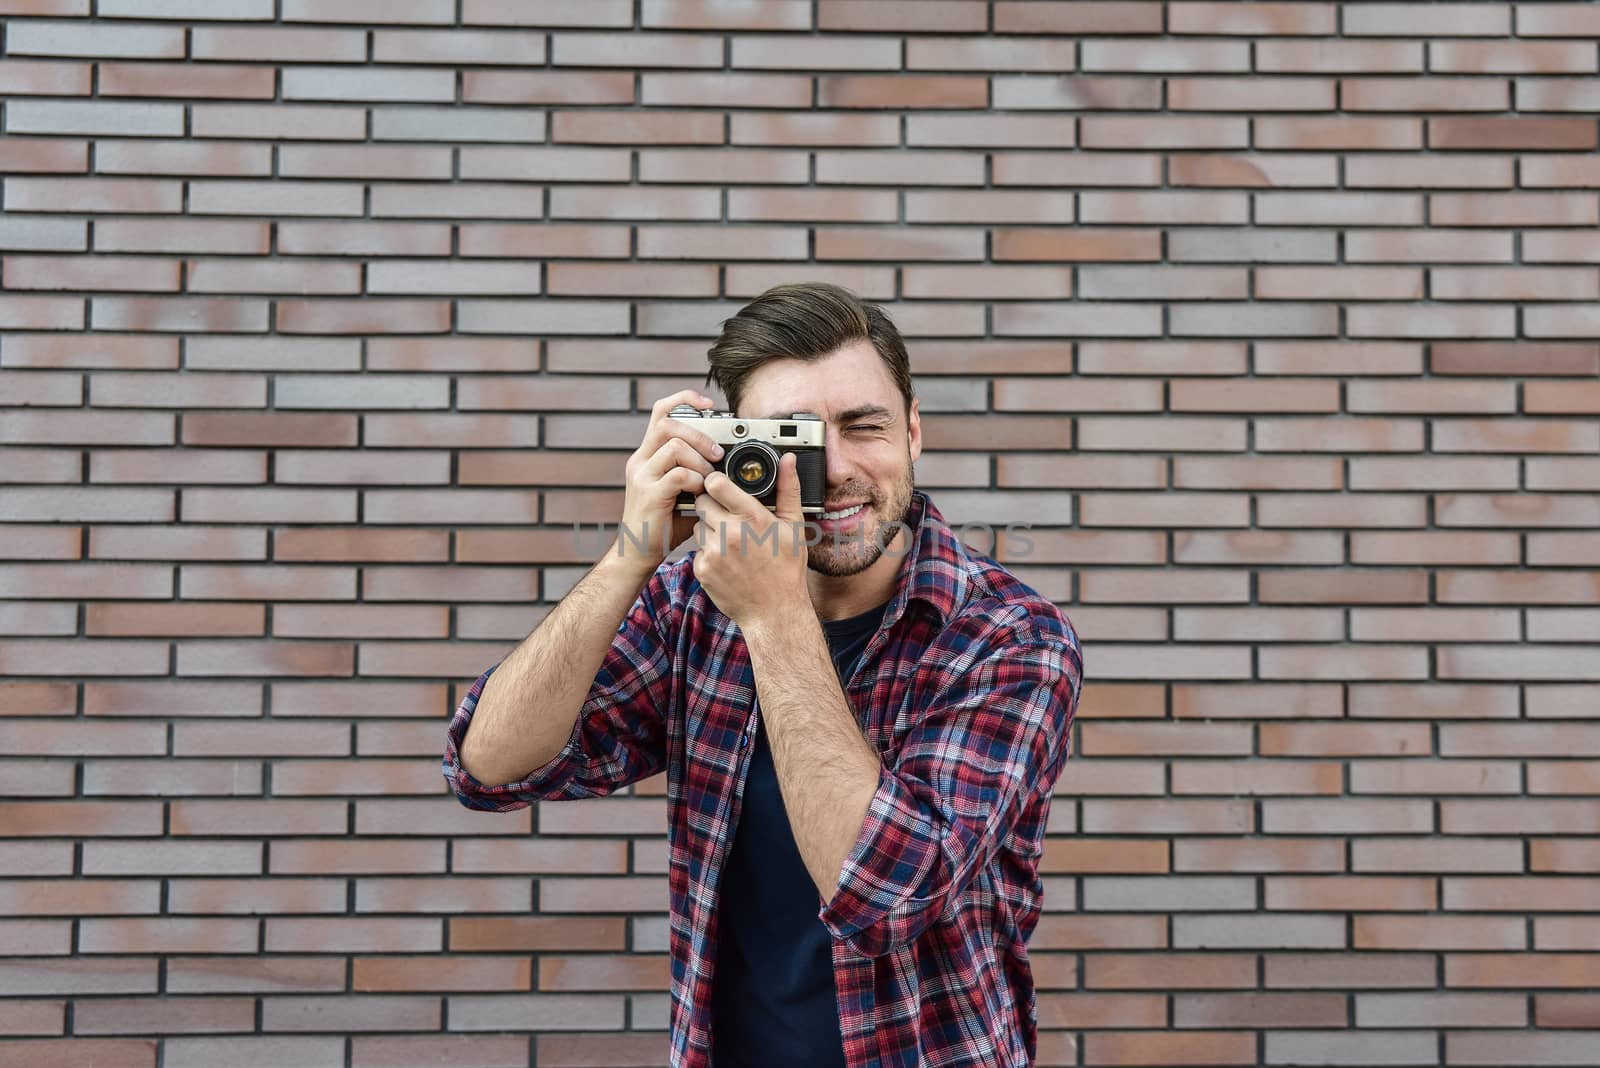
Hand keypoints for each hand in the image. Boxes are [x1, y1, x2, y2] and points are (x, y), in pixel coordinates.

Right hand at [615, 390, 725, 571]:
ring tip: (710, 477)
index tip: (708, 405)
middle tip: (717, 453)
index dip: (684, 400)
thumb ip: (696, 472)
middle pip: (667, 423)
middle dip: (699, 433)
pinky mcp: (648, 494)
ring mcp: (642, 476)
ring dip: (700, 459)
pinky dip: (696, 480)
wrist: (638, 553)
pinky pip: (678, 475)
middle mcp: (640, 460)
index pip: (661, 412)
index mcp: (648, 455)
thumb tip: (727, 461)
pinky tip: (700, 493)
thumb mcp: (680, 491)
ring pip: (673, 445)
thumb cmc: (663, 524)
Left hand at [692, 450, 811, 630]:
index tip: (720, 486)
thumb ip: (788, 490)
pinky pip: (696, 549)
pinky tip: (726, 559)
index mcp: (752, 518)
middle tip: (726, 515)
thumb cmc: (786, 569)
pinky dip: (707, 551)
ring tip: (729, 539)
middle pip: (702, 502)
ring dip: (708, 528)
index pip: (716, 483)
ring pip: (697, 525)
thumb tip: (788, 460)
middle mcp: (730, 533)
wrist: (774, 612)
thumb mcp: (793, 527)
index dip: (715, 482)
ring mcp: (714, 552)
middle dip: (711, 504)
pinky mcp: (703, 569)